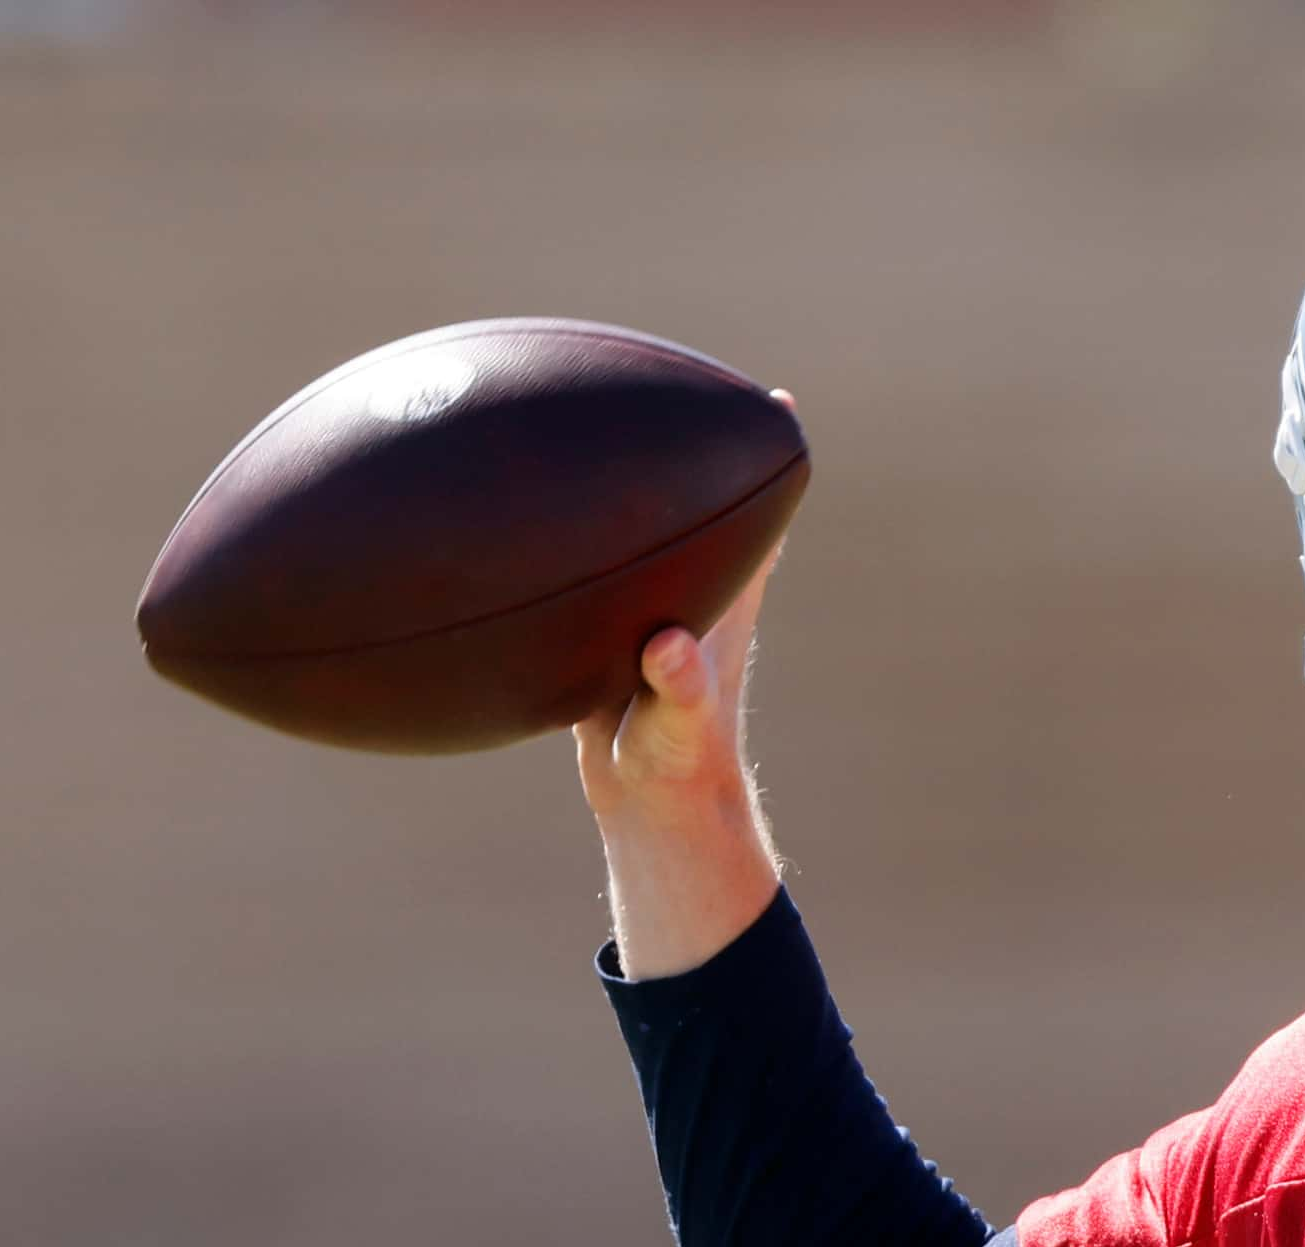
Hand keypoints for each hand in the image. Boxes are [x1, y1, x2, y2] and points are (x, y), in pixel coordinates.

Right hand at [575, 394, 793, 978]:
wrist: (652, 806)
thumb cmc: (677, 767)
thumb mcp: (676, 728)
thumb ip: (680, 687)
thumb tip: (670, 647)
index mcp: (722, 607)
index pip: (759, 523)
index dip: (768, 466)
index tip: (776, 405)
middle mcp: (694, 596)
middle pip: (707, 509)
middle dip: (698, 450)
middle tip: (685, 382)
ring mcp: (651, 610)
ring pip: (648, 535)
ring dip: (628, 489)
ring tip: (600, 422)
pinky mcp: (611, 631)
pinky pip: (596, 570)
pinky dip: (574, 541)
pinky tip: (529, 511)